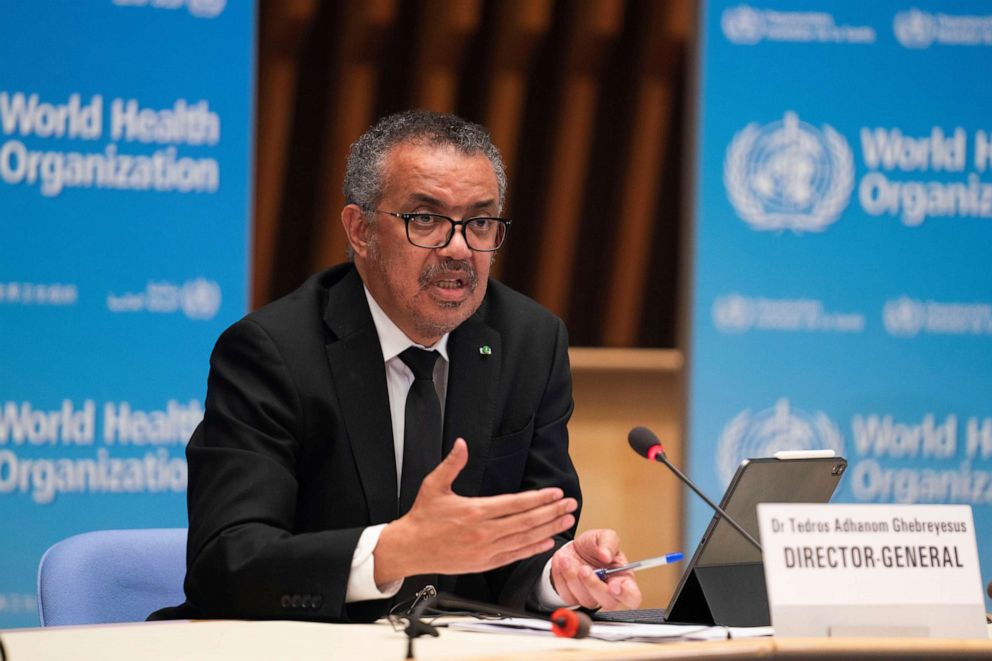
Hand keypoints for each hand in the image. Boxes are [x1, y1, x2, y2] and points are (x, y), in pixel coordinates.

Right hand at [374, 438, 577, 583]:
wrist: (408, 549)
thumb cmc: (422, 518)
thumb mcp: (434, 485)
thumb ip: (452, 464)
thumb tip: (461, 444)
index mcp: (474, 511)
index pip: (515, 504)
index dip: (538, 498)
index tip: (555, 492)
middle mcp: (483, 533)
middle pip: (526, 522)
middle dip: (551, 512)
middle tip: (570, 504)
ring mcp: (485, 551)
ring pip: (524, 539)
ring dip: (547, 529)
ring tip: (565, 520)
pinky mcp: (483, 564)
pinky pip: (514, 556)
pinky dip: (532, 549)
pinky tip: (546, 542)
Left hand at [550, 529, 641, 610]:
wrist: (572, 547)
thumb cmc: (593, 546)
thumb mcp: (603, 536)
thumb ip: (608, 542)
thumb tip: (606, 555)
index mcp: (623, 579)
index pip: (632, 597)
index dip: (625, 595)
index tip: (614, 586)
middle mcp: (608, 592)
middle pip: (608, 602)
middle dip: (594, 585)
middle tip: (584, 569)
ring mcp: (590, 598)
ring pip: (585, 599)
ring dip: (573, 578)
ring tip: (567, 560)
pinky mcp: (573, 598)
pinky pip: (567, 595)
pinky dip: (561, 578)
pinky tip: (562, 563)